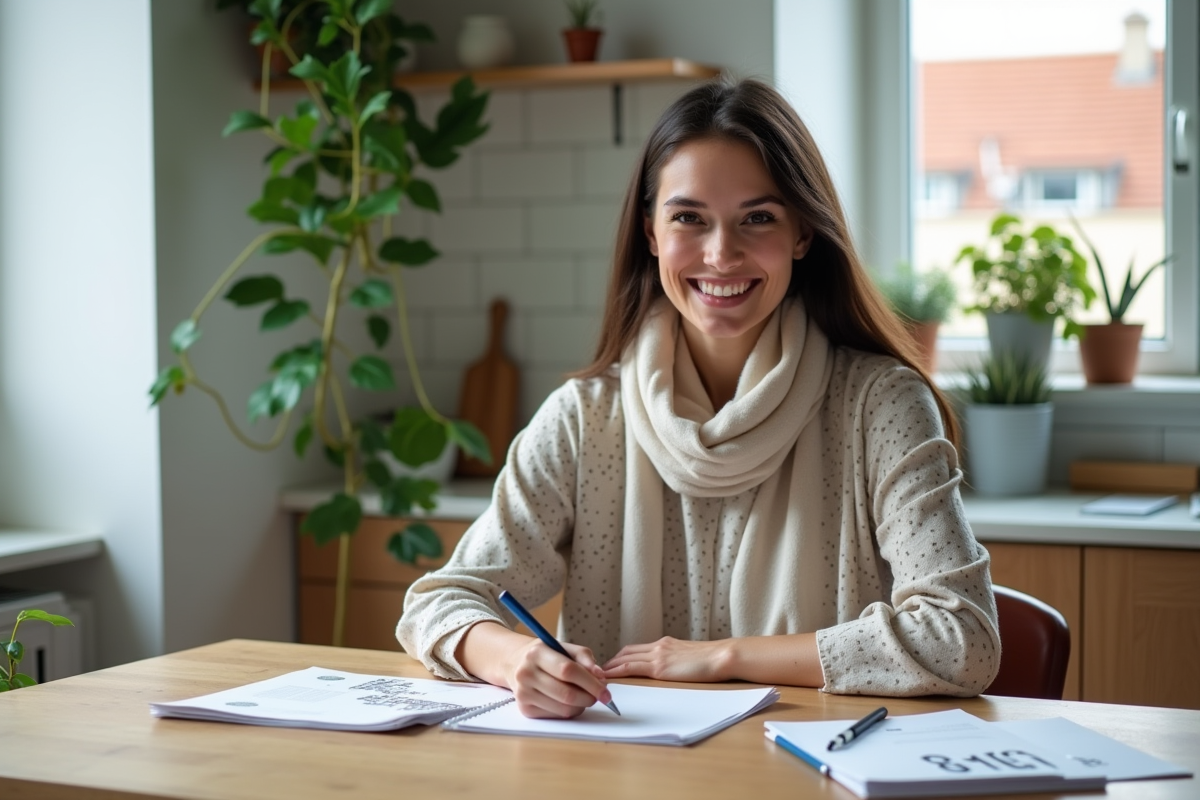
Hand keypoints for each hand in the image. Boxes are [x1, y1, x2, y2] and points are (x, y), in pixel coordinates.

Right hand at [505, 637, 612, 719]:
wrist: (515, 663)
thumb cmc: (547, 655)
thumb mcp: (564, 648)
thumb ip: (585, 658)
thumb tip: (600, 677)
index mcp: (537, 653)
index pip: (568, 670)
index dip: (591, 683)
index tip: (606, 692)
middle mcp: (526, 673)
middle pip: (567, 694)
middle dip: (589, 698)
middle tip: (598, 696)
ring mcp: (523, 693)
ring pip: (563, 709)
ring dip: (581, 706)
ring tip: (583, 696)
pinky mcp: (525, 709)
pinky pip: (556, 716)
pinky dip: (568, 711)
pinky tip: (568, 701)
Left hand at [602, 636, 733, 681]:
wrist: (721, 656)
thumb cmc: (712, 660)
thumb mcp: (691, 657)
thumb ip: (679, 660)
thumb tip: (676, 668)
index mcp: (666, 644)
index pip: (637, 648)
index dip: (623, 656)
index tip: (613, 663)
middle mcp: (659, 646)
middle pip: (627, 651)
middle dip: (612, 661)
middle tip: (599, 670)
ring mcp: (658, 655)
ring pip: (625, 658)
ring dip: (610, 666)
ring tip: (597, 675)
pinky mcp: (659, 667)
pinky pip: (631, 668)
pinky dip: (617, 672)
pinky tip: (608, 678)